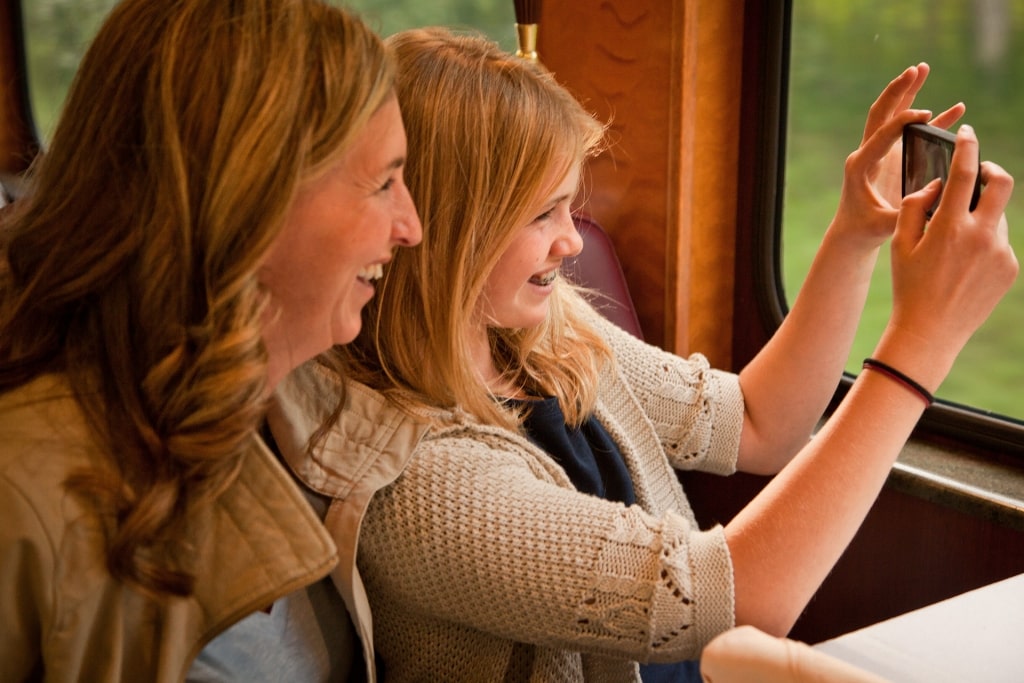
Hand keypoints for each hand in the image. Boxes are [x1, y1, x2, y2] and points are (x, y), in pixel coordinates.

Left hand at [833, 62, 963, 248]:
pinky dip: (931, 119)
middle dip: (898, 91)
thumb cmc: (866, 229)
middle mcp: (867, 153)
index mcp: (861, 165)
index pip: (881, 135)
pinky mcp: (891, 155)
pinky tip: (956, 107)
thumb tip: (931, 201)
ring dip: (908, 93)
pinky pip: (911, 131)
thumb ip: (904, 214)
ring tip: (921, 68)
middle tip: (915, 69)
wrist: (854, 231)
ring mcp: (879, 152)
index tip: (926, 113)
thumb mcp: (883, 225)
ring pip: (892, 115)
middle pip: (881, 113)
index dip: (903, 121)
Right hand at [887, 125, 1016, 379]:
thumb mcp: (900, 244)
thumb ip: (915, 206)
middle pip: (1002, 184)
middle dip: (991, 169)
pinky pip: (1000, 242)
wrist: (930, 332)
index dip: (967, 146)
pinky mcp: (1009, 268)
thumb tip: (936, 184)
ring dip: (981, 215)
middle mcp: (982, 236)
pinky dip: (985, 242)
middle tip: (979, 171)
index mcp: (950, 227)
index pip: (966, 172)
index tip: (966, 133)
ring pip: (998, 216)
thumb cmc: (908, 286)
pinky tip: (964, 264)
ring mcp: (1000, 253)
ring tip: (956, 239)